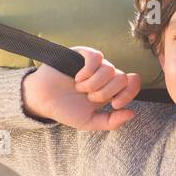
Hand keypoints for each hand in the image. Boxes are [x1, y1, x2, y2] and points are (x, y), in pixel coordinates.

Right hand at [20, 47, 141, 130]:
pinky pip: (97, 58)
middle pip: (122, 78)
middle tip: (89, 98)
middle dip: (105, 93)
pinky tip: (77, 78)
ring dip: (94, 85)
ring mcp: (95, 64)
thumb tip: (131, 113)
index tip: (115, 104)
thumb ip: (110, 122)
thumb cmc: (65, 109)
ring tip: (80, 89)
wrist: (42, 100)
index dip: (130, 93)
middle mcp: (105, 75)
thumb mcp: (89, 122)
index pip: (132, 84)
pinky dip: (88, 72)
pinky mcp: (83, 54)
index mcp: (110, 90)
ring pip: (110, 70)